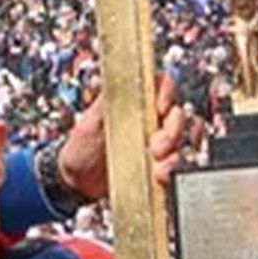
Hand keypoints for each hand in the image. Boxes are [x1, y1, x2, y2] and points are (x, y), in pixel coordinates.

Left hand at [57, 75, 186, 200]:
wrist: (77, 184)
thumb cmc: (81, 147)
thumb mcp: (90, 121)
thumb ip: (108, 99)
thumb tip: (120, 74)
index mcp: (136, 103)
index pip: (163, 86)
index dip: (168, 93)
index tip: (160, 107)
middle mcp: (150, 121)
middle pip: (177, 116)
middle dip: (172, 131)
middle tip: (156, 148)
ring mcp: (156, 145)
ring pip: (179, 142)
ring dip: (173, 155)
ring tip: (158, 168)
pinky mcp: (157, 167)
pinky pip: (174, 166)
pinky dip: (170, 171)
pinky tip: (159, 177)